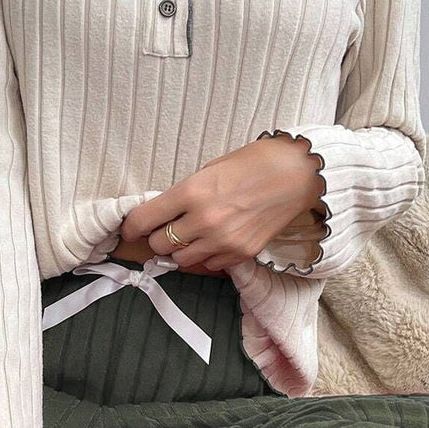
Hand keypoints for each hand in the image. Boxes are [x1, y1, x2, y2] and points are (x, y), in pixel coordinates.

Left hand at [119, 133, 324, 271]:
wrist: (298, 174)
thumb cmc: (254, 163)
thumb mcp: (210, 168)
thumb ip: (186, 193)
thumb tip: (166, 212)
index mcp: (192, 191)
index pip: (144, 220)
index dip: (131, 227)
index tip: (130, 229)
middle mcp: (204, 221)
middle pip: (160, 244)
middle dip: (158, 237)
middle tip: (166, 227)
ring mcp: (223, 241)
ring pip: (181, 260)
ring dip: (181, 249)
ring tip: (192, 234)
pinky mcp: (241, 255)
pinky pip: (209, 265)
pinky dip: (206, 256)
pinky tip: (215, 239)